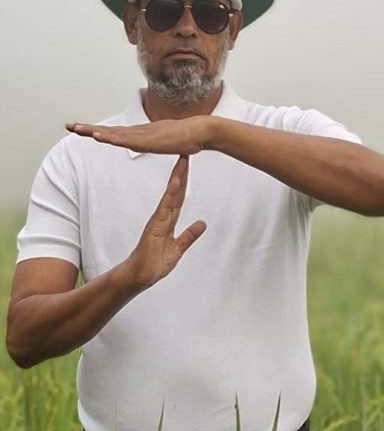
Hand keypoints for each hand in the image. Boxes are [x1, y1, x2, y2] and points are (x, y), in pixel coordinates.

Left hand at [65, 116, 211, 155]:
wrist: (203, 131)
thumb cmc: (190, 137)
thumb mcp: (169, 143)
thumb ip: (160, 144)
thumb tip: (154, 145)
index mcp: (142, 135)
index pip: (115, 134)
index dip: (98, 132)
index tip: (83, 130)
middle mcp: (139, 132)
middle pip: (109, 131)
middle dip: (88, 128)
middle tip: (68, 125)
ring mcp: (143, 135)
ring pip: (113, 134)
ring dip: (94, 132)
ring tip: (77, 129)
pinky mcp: (149, 140)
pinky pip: (125, 140)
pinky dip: (111, 138)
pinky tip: (99, 137)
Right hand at [127, 156, 205, 288]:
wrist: (139, 276)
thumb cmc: (153, 263)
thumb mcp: (178, 248)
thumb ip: (189, 236)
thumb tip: (202, 224)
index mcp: (168, 221)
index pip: (178, 198)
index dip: (184, 183)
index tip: (188, 167)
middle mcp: (162, 217)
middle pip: (174, 192)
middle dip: (181, 173)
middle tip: (186, 154)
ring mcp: (158, 221)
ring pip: (170, 196)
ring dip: (177, 178)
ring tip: (182, 161)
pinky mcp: (154, 227)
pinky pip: (164, 208)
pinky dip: (170, 195)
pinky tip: (175, 183)